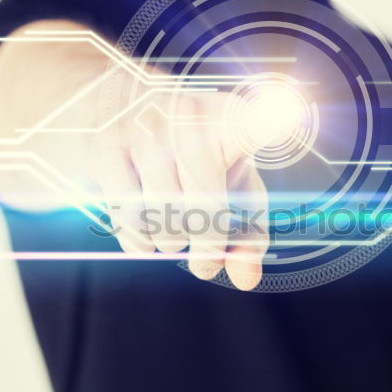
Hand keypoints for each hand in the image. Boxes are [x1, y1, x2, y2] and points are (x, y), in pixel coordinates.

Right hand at [89, 90, 270, 290]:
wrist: (124, 113)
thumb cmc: (198, 162)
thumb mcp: (233, 190)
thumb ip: (249, 238)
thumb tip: (245, 278)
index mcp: (233, 121)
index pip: (255, 120)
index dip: (270, 120)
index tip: (284, 113)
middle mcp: (190, 115)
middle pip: (206, 207)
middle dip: (207, 244)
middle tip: (204, 253)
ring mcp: (145, 127)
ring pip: (163, 217)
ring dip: (170, 243)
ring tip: (172, 234)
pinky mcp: (107, 146)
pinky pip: (128, 218)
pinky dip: (140, 243)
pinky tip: (145, 235)